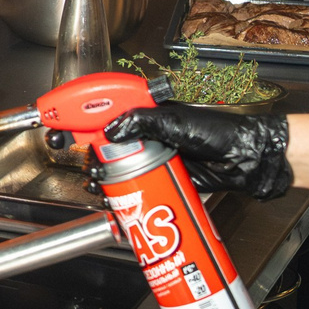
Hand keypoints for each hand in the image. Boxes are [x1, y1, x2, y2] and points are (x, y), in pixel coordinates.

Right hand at [100, 104, 293, 199]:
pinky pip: (133, 186)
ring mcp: (152, 156)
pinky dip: (120, 195)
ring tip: (97, 185)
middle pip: (106, 141)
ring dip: (102, 177)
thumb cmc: (220, 132)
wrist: (245, 161)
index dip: (84, 113)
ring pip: (115, 166)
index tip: (63, 121)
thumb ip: (143, 123)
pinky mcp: (159, 178)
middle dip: (90, 153)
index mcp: (147, 110)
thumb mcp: (178, 121)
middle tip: (83, 162)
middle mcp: (146, 132)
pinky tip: (112, 201)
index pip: (108, 107)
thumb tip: (112, 130)